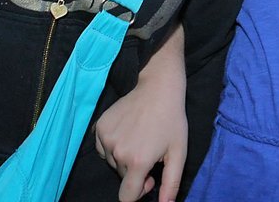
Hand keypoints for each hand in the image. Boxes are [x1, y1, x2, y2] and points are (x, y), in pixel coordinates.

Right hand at [93, 66, 187, 201]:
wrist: (157, 87)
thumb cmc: (172, 120)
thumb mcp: (178, 152)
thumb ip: (171, 183)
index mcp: (137, 161)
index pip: (126, 197)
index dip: (139, 191)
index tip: (149, 177)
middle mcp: (118, 152)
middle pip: (122, 177)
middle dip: (134, 170)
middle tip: (149, 150)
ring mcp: (106, 138)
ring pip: (113, 163)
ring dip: (124, 157)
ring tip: (140, 137)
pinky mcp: (99, 127)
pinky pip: (103, 149)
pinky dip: (114, 146)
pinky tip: (128, 131)